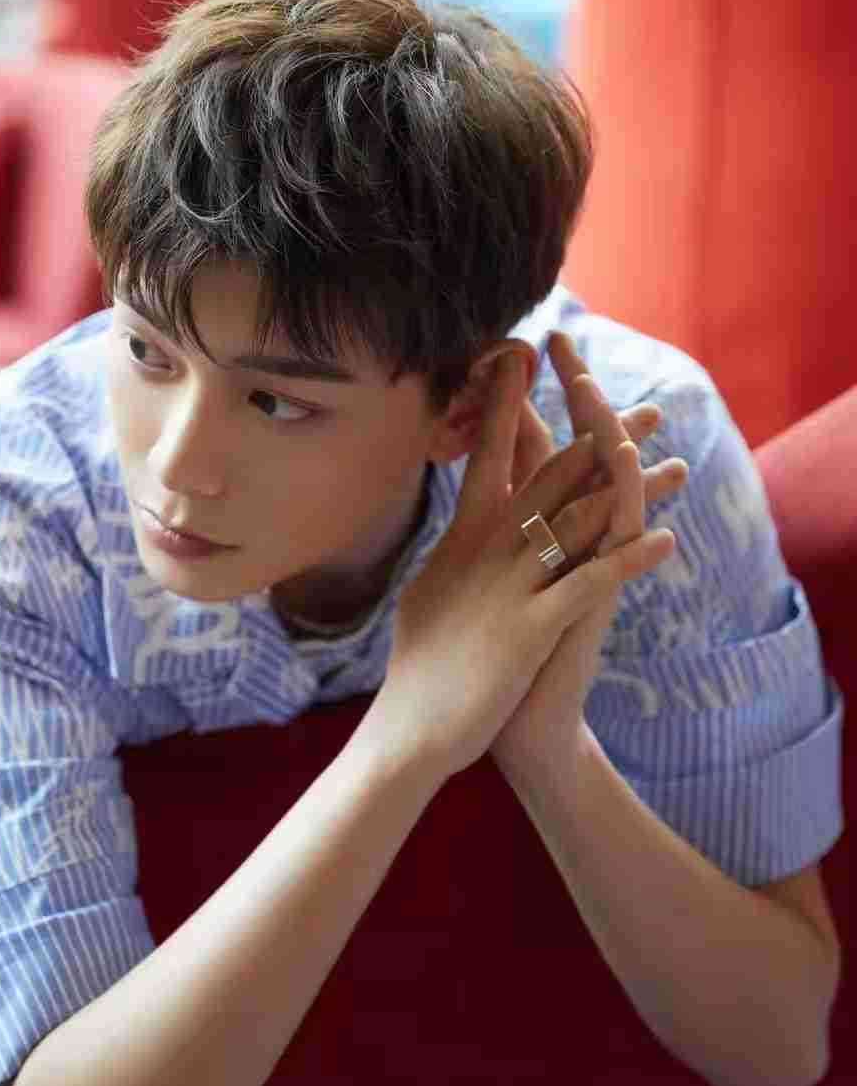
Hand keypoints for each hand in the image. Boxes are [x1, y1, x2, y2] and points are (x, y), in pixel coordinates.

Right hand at [381, 341, 678, 788]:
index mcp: (462, 534)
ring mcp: (509, 585)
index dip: (509, 403)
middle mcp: (487, 548)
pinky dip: (628, 560)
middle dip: (601, 438)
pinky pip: (587, 583)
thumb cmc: (419, 665)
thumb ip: (450, 552)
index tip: (526, 358)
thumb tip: (458, 526)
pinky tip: (665, 542)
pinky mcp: (529, 626)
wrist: (411, 727)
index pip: (489, 453)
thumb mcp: (428, 590)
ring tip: (674, 462)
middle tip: (646, 408)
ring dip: (632, 491)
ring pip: (577, 521)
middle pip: (552, 478)